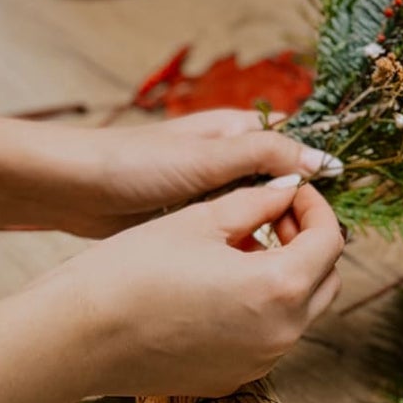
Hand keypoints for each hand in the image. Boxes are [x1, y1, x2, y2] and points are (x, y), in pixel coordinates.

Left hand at [36, 112, 342, 237]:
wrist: (71, 190)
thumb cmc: (135, 163)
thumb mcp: (209, 157)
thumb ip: (267, 156)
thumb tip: (323, 161)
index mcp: (238, 131)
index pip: (296, 149)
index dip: (318, 177)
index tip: (331, 210)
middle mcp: (229, 159)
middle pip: (282, 186)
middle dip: (296, 213)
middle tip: (306, 246)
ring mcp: (211, 191)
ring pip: (258, 214)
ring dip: (270, 235)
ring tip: (282, 263)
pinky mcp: (192, 220)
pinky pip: (232, 235)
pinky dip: (243, 250)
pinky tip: (249, 272)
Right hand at [51, 176, 344, 397]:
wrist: (77, 337)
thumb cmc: (131, 271)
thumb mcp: (200, 221)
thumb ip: (257, 203)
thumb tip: (288, 189)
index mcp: (278, 288)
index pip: (330, 241)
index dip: (315, 207)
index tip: (290, 191)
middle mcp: (281, 334)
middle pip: (325, 281)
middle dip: (309, 243)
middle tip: (273, 216)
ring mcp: (259, 363)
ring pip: (299, 312)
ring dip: (286, 276)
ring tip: (241, 248)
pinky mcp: (233, 379)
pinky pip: (266, 339)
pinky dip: (261, 309)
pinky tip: (221, 287)